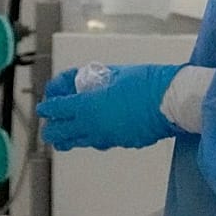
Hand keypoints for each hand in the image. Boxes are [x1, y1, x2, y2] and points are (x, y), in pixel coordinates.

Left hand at [37, 63, 182, 150]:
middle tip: (49, 126)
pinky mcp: (121, 142)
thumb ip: (101, 78)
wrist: (172, 102)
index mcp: (90, 105)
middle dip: (52, 129)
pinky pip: (99, 142)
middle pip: (63, 132)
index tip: (43, 108)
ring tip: (62, 140)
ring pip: (79, 142)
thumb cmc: (147, 83)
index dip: (49, 107)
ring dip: (68, 139)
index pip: (60, 108)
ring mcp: (107, 137)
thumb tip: (91, 80)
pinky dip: (90, 139)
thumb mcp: (119, 73)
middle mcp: (94, 125)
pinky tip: (92, 136)